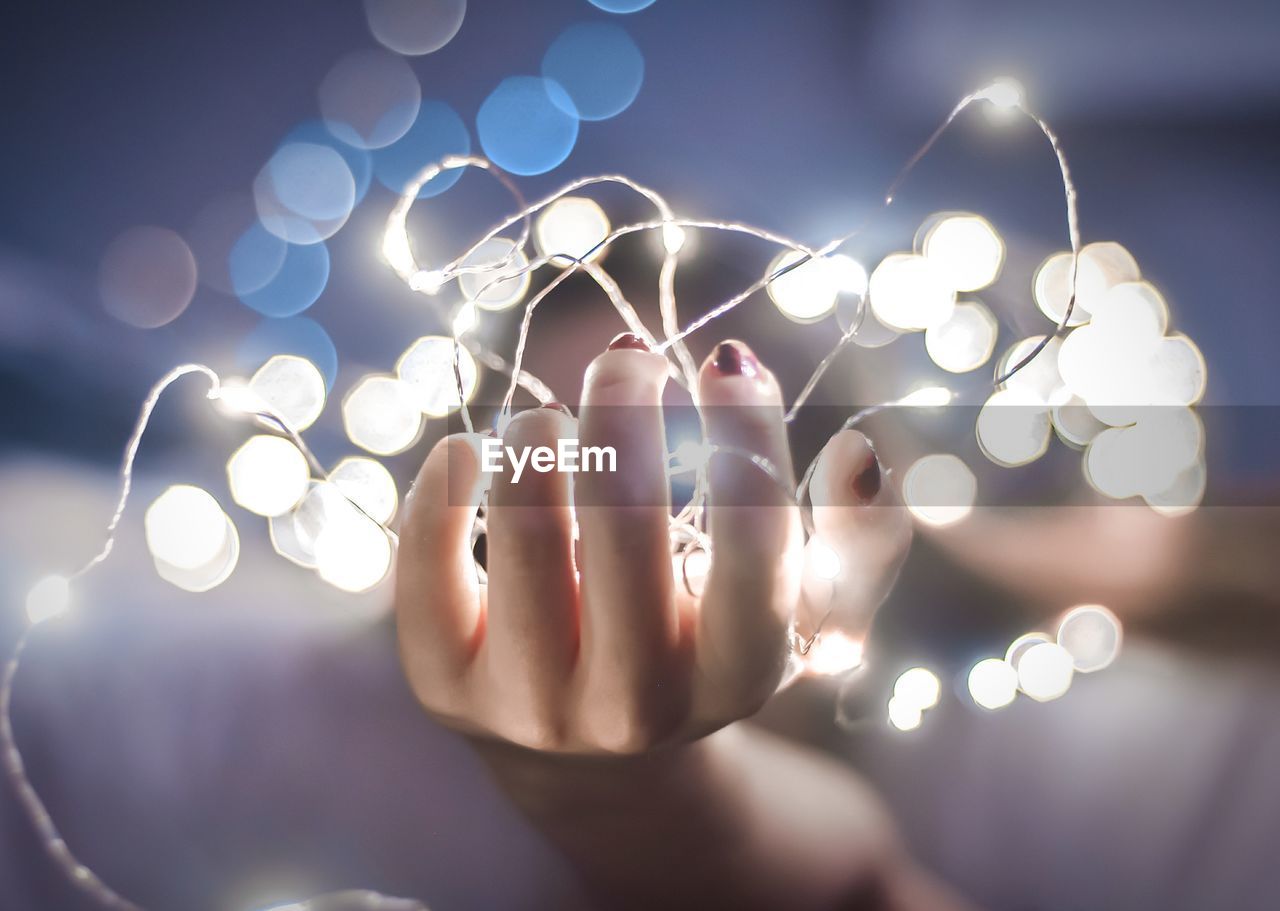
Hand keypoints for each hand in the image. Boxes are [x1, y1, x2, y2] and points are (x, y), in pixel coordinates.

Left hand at [395, 337, 910, 754]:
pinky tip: (469, 451)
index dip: (746, 434)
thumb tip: (859, 450)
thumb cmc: (709, 645)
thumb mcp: (806, 610)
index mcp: (737, 675)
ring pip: (525, 534)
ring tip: (549, 419)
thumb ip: (858, 537)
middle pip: (626, 525)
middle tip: (626, 360)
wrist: (599, 755)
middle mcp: (636, 705)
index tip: (726, 361)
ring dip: (536, 438)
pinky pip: (423, 570)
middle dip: (624, 408)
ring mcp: (533, 705)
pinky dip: (443, 485)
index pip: (756, 549)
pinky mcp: (445, 690)